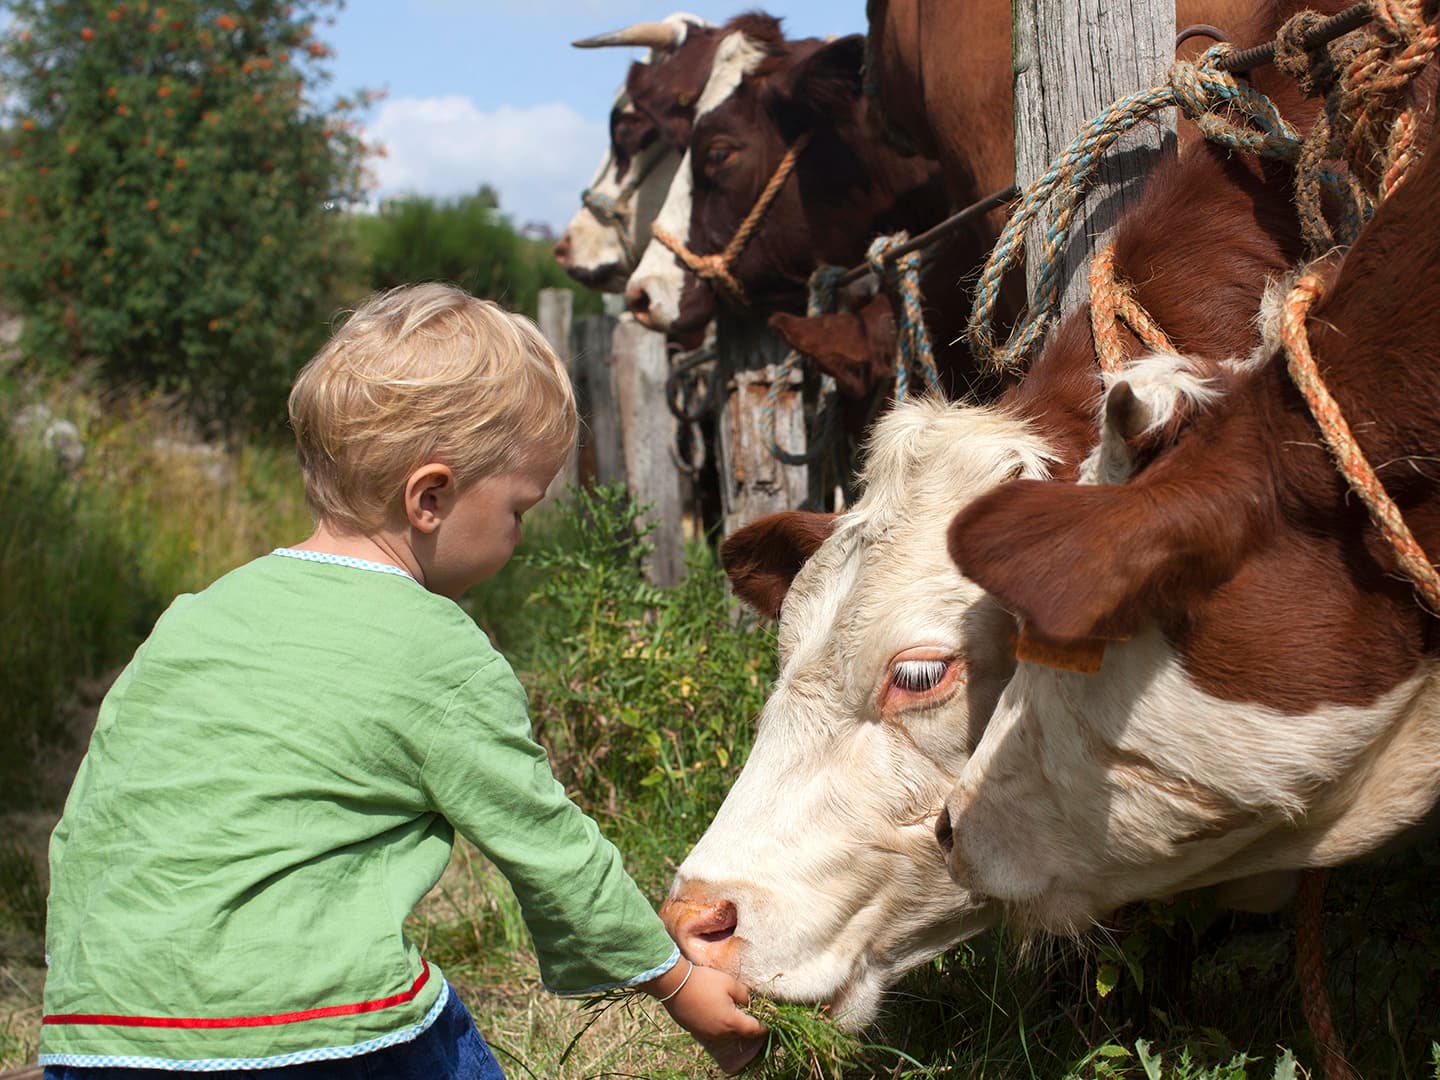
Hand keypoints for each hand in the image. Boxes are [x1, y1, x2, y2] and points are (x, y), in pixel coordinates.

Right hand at [644, 960, 767, 1073]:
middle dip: (748, 1026)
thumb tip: (748, 1003)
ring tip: (734, 1013)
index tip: (769, 1022)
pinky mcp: (696, 1031)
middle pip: (740, 1034)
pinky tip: (717, 1012)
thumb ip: (744, 995)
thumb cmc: (705, 981)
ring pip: (726, 1033)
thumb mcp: (729, 983)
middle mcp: (721, 1033)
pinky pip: (713, 1031)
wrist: (675, 985)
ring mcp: (707, 1034)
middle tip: (753, 1015)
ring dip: (732, 1026)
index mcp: (732, 1022)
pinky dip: (719, 1025)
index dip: (764, 1027)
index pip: (754, 1029)